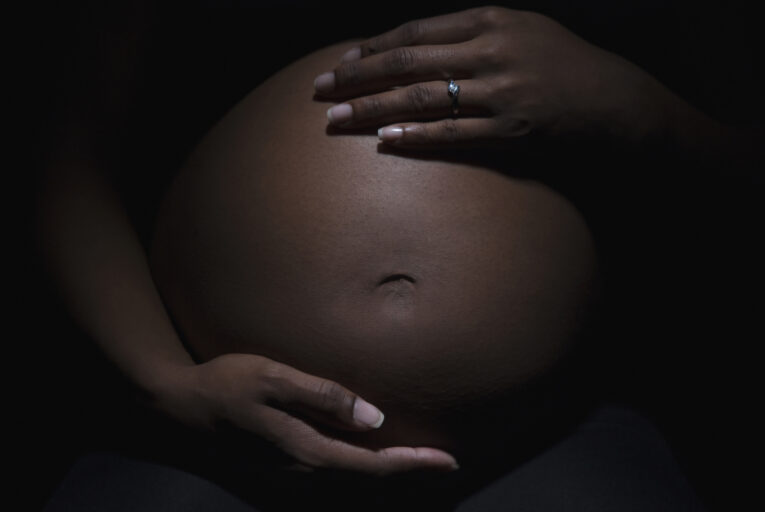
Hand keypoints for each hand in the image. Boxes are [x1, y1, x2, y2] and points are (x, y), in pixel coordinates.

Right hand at [148, 353, 458, 474]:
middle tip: (445, 460)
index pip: (372, 464)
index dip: (412, 463)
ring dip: (388, 472)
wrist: (179, 406)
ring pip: (351, 482)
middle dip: (409, 472)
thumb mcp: (274, 378)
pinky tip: (371, 455)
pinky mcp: (281, 469)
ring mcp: (290, 475)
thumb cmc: (227, 383)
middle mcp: (302, 472)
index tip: (447, 459)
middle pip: (367, 480)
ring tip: (419, 459)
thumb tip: (373, 418)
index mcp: (306, 450)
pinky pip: (333, 476)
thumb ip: (323, 396)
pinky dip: (362, 470)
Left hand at [316, 7, 675, 148]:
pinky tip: (385, 142)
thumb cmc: (562, 64)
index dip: (372, 49)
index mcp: (490, 20)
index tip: (339, 63)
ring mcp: (502, 91)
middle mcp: (491, 50)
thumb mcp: (519, 31)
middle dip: (356, 77)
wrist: (614, 100)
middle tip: (318, 90)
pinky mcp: (513, 130)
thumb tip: (417, 49)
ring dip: (373, 109)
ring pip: (422, 99)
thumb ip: (471, 35)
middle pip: (407, 63)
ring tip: (336, 120)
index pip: (415, 33)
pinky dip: (417, 137)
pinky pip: (454, 134)